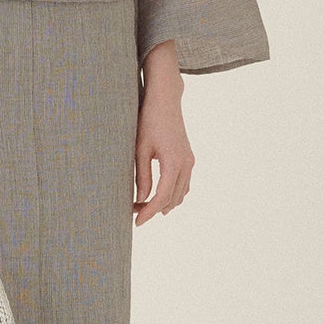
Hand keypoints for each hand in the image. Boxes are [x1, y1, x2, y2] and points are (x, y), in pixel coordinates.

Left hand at [134, 40, 192, 223]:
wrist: (165, 101)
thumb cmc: (148, 121)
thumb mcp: (140, 149)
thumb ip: (141, 176)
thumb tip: (140, 199)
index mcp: (174, 163)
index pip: (162, 197)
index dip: (149, 212)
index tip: (137, 222)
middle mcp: (186, 164)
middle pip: (172, 199)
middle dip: (154, 209)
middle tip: (134, 213)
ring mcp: (190, 162)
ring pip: (180, 194)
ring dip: (164, 203)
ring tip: (142, 206)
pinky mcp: (188, 158)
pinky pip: (184, 184)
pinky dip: (172, 194)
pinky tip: (158, 196)